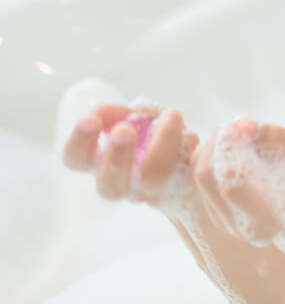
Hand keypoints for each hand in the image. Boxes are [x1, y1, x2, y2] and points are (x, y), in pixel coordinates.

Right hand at [62, 101, 198, 206]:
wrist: (185, 164)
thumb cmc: (149, 136)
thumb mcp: (133, 118)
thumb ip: (118, 114)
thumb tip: (101, 111)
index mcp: (99, 163)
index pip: (76, 159)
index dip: (80, 141)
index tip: (90, 119)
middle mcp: (121, 183)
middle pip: (109, 183)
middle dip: (116, 155)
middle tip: (124, 129)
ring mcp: (150, 191)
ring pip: (151, 179)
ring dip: (161, 145)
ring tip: (170, 116)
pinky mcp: (180, 189)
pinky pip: (185, 170)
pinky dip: (189, 144)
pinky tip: (190, 128)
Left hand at [191, 119, 284, 265]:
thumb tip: (250, 125)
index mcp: (264, 221)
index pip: (230, 183)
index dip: (232, 146)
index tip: (245, 122)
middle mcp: (237, 226)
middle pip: (206, 174)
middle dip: (218, 140)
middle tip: (241, 122)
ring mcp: (224, 221)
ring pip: (199, 173)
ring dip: (214, 144)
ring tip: (240, 130)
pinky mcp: (217, 212)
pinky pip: (204, 177)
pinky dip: (215, 153)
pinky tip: (237, 144)